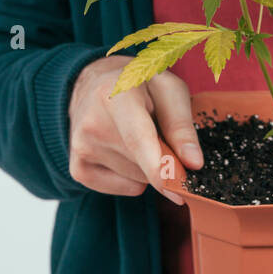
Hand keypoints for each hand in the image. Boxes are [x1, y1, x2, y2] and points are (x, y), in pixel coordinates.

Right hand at [67, 55, 203, 203]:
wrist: (95, 84)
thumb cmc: (139, 85)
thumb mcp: (169, 89)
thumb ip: (181, 125)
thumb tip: (194, 163)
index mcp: (115, 96)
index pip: (138, 140)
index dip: (159, 168)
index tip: (179, 189)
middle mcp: (91, 124)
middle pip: (144, 164)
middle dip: (165, 158)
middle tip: (161, 131)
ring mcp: (81, 149)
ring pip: (138, 179)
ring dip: (149, 165)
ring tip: (138, 134)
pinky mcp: (78, 169)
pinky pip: (126, 188)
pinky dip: (135, 176)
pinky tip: (127, 150)